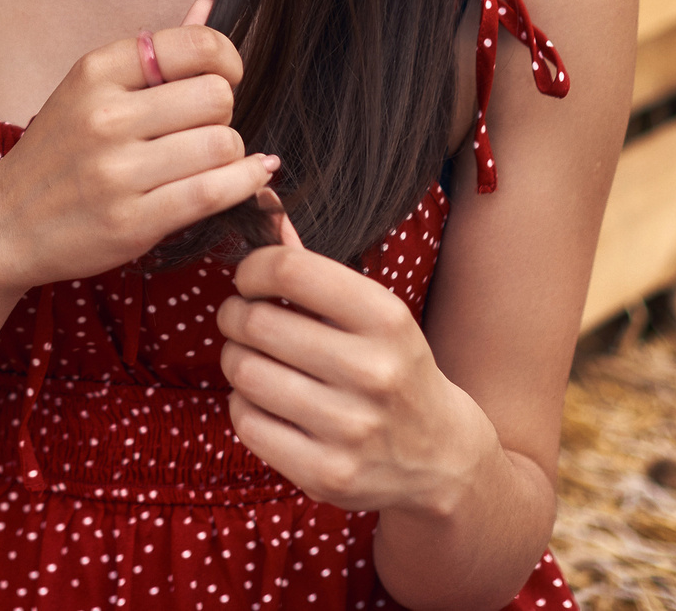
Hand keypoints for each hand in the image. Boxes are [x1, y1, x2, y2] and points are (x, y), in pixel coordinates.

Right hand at [0, 0, 277, 291]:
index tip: (224, 76)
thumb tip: (211, 0)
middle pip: (216, 95)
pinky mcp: (132, 222)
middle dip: (224, 111)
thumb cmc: (58, 152)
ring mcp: (117, 171)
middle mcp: (105, 116)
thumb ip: (155, 53)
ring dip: (230, 152)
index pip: (194, 44)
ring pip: (222, 144)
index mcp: (96, 72)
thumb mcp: (89, 89)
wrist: (6, 224)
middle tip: (204, 126)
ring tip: (209, 158)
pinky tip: (248, 177)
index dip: (226, 59)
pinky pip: (214, 192)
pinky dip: (244, 182)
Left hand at [215, 235, 495, 516]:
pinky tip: (265, 401)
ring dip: (235, 359)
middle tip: (241, 319)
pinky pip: (246, 422)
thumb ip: (311, 265)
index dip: (252, 269)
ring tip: (252, 358)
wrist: (440, 456)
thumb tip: (260, 201)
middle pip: (256, 323)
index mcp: (387, 319)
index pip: (288, 270)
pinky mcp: (327, 474)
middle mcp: (373, 372)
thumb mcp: (372, 313)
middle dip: (235, 314)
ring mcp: (351, 429)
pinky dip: (243, 405)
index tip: (250, 280)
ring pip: (244, 372)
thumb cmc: (392, 367)